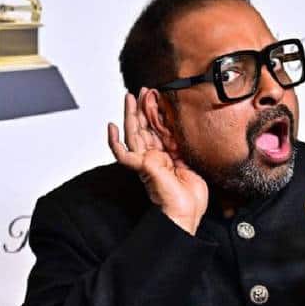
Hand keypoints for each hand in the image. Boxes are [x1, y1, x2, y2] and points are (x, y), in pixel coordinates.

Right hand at [107, 88, 207, 233]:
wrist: (186, 214)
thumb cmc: (190, 198)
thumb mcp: (192, 162)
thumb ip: (183, 147)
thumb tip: (182, 130)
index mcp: (166, 157)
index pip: (158, 130)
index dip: (156, 114)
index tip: (157, 98)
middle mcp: (153, 158)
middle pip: (144, 128)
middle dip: (142, 108)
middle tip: (141, 91)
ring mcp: (146, 162)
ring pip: (133, 134)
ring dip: (130, 115)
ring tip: (129, 98)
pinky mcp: (142, 167)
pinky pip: (122, 154)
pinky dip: (114, 142)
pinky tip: (111, 128)